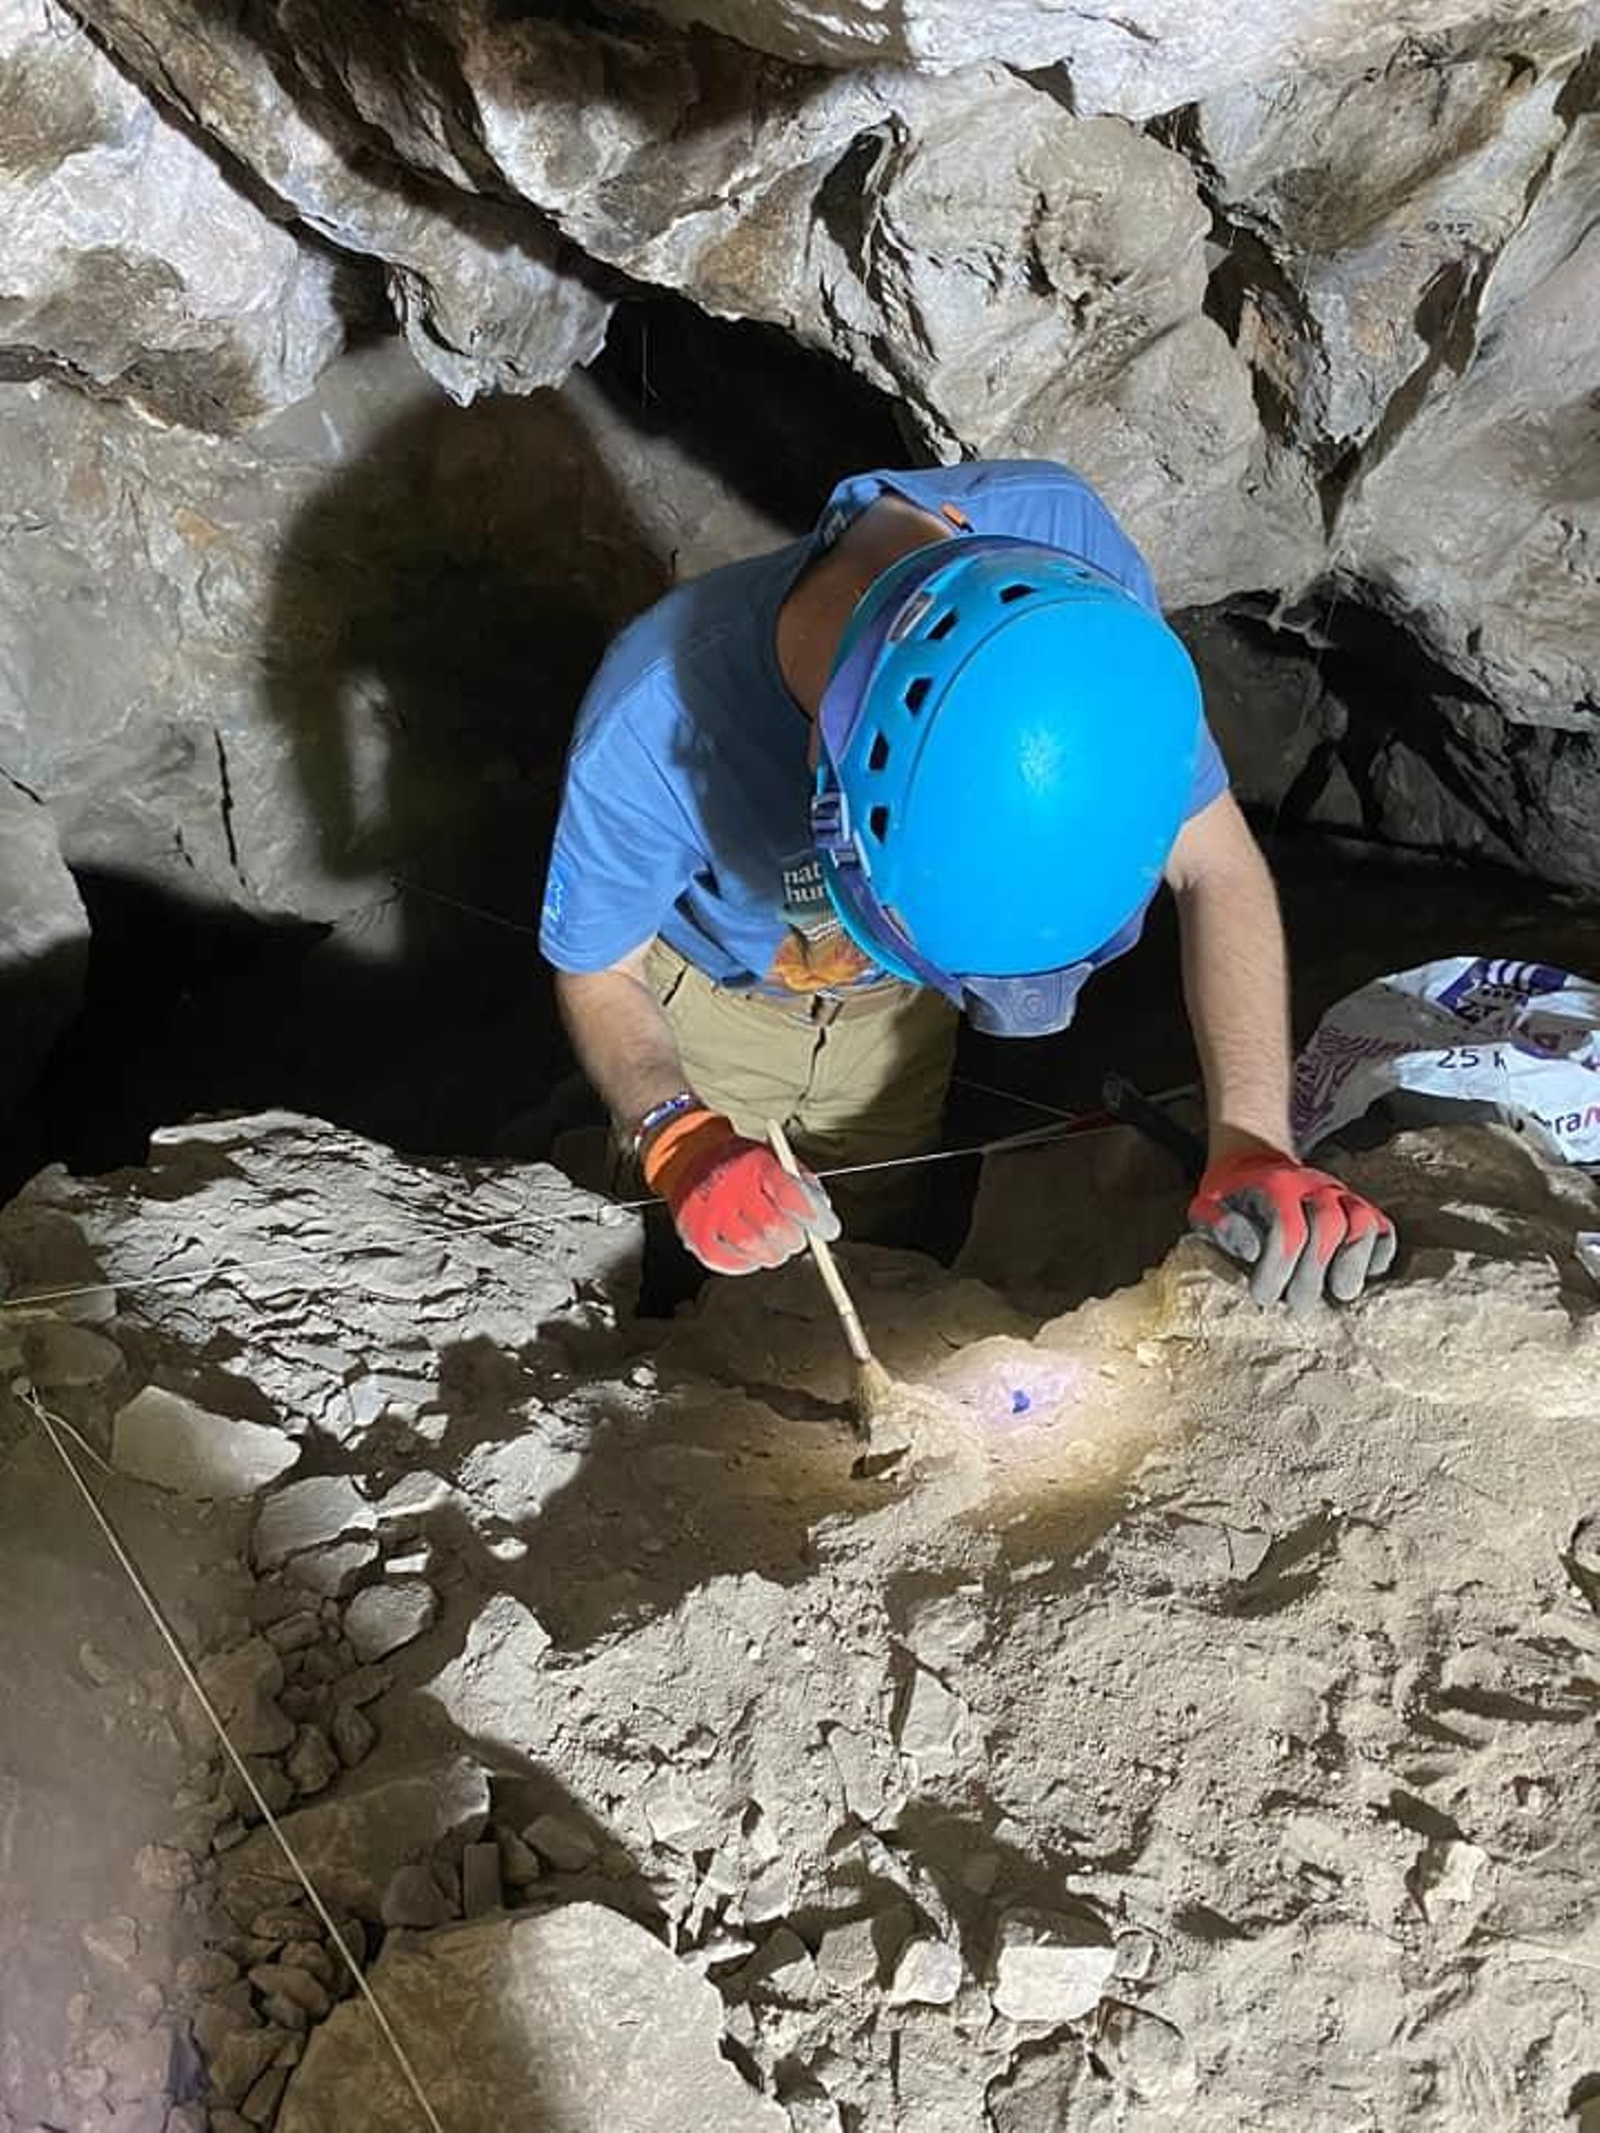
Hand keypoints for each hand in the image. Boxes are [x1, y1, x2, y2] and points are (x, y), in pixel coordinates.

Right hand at [641, 1108, 839, 1274]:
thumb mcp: (774, 1159)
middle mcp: (728, 1187)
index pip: (790, 1194)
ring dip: (774, 1253)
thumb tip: (825, 1218)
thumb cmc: (743, 1164)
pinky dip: (749, 1262)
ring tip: (775, 1243)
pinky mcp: (695, 1235)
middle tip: (798, 1238)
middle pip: (772, 1227)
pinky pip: (730, 1262)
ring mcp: (709, 1213)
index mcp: (753, 1164)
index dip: (815, 1217)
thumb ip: (802, 1185)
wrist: (691, 1159)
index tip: (829, 1229)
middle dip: (795, 1239)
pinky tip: (753, 1250)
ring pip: (752, 1248)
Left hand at [1188, 1146, 1395, 1309]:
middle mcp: (1313, 1185)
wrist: (1254, 1160)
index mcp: (1275, 1186)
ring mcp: (1340, 1193)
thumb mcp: (1206, 1206)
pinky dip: (1379, 1253)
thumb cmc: (1229, 1196)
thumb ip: (1218, 1224)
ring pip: (1363, 1221)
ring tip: (1340, 1292)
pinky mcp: (1358, 1206)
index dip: (1278, 1268)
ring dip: (1355, 1261)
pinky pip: (1383, 1228)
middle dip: (1314, 1271)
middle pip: (1329, 1225)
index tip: (1263, 1297)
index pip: (1287, 1229)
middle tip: (1298, 1306)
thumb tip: (1251, 1251)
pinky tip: (1361, 1275)